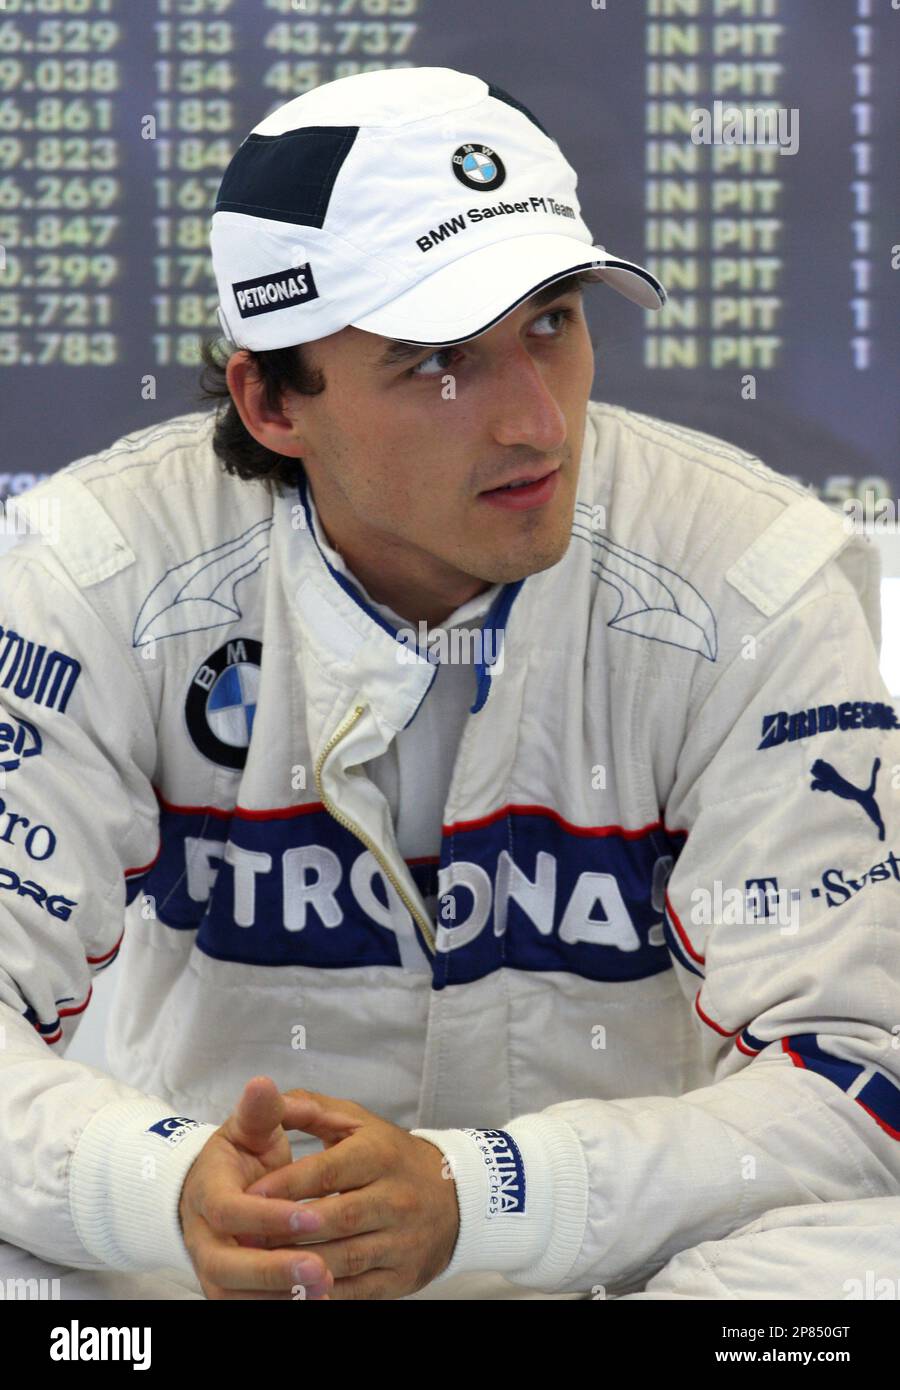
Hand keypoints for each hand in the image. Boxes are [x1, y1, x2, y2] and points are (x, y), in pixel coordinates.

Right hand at [178, 1075, 337, 1299]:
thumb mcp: (246, 1129)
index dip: (267, 1217)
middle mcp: (203, 1240)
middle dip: (275, 1271)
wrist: (210, 1193)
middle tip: (321, 1270)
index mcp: (207, 1195)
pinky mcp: (228, 1293)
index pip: (229, 1212)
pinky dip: (280, 1306)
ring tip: (327, 1289)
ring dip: (281, 1297)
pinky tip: (319, 1301)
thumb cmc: (237, 1158)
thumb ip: (260, 1110)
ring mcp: (213, 1272)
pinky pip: (250, 1308)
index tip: (309, 1214)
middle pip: (228, 1267)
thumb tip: (263, 1083)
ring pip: (238, 1296)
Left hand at [240, 1088, 460, 1299]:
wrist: (455, 1198)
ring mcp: (401, 1241)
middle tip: (243, 1237)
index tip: (248, 1195)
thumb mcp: (358, 1122)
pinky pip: (357, 1290)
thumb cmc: (390, 1156)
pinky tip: (294, 1289)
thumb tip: (268, 1095)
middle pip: (336, 1218)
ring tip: (260, 1264)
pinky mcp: (401, 1278)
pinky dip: (323, 1293)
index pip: (328, 1172)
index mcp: (380, 1155)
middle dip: (287, 1230)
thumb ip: (310, 1109)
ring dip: (300, 1264)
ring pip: (344, 1258)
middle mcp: (395, 1198)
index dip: (286, 1185)